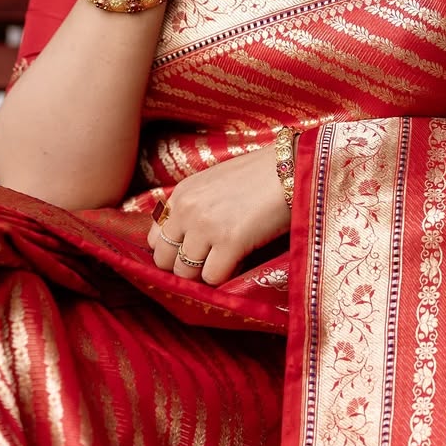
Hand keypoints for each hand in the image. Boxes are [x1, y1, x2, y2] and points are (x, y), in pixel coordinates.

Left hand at [146, 147, 290, 285]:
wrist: (291, 168)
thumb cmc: (258, 175)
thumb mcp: (214, 183)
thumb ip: (194, 206)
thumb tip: (183, 239)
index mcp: (181, 193)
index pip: (155, 238)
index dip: (172, 250)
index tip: (191, 253)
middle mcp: (187, 209)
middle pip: (164, 260)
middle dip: (184, 267)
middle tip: (208, 263)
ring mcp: (206, 226)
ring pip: (186, 272)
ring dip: (205, 273)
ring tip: (226, 261)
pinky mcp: (230, 241)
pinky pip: (212, 277)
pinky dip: (225, 276)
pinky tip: (240, 262)